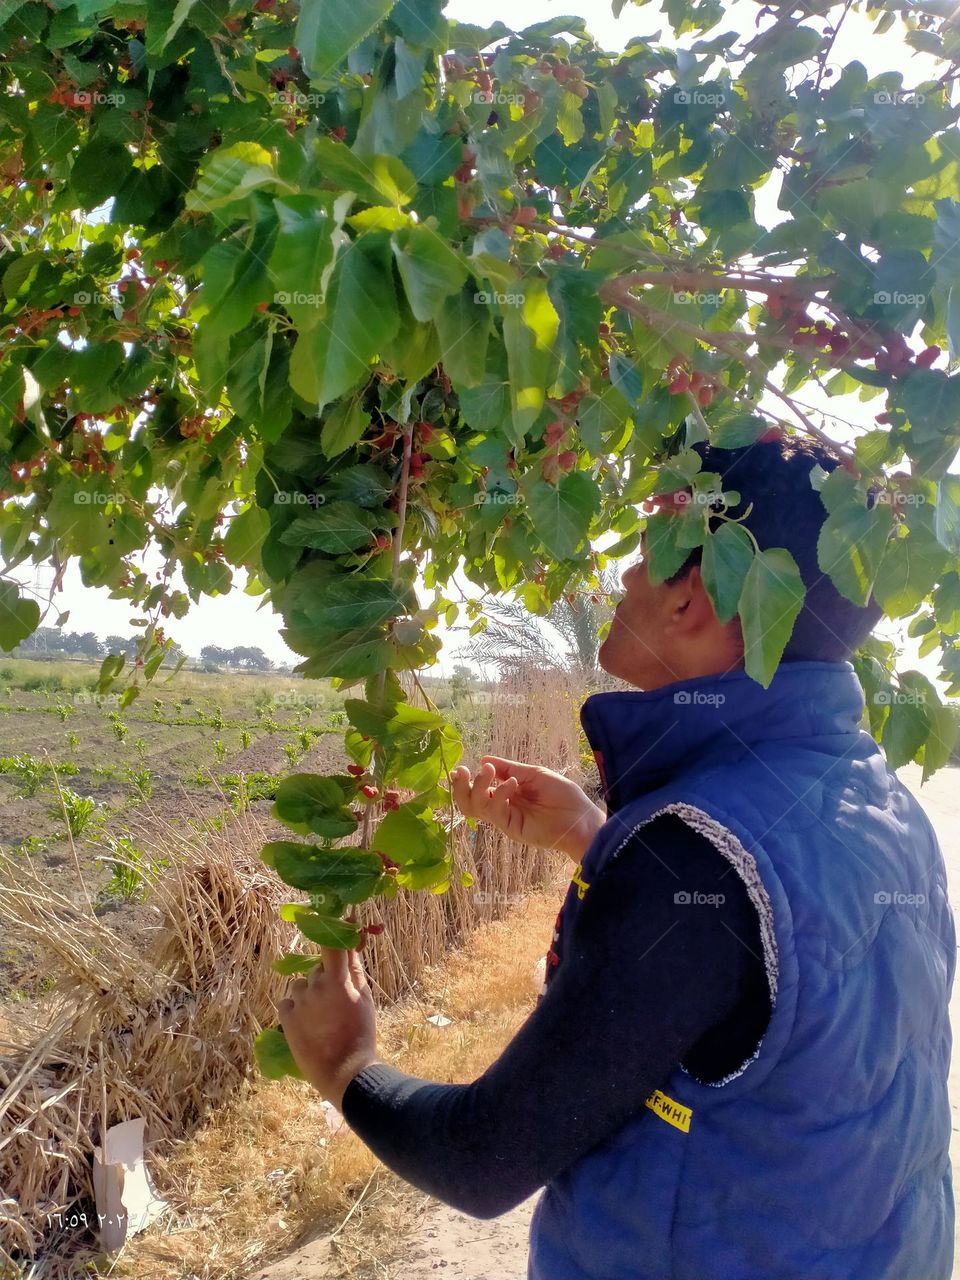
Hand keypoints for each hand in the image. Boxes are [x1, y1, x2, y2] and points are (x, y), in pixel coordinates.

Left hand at [277, 946, 379, 1108]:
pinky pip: (288, 1002)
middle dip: (325, 977)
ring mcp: (299, 1001)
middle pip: (317, 969)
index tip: (330, 923)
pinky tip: (307, 1023)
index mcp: (338, 979)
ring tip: (321, 1016)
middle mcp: (316, 985)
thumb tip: (352, 943)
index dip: (330, 930)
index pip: (331, 944)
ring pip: (301, 985)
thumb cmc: (361, 1033)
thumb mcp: (365, 998)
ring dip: (309, 993)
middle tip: (336, 1000)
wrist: (346, 1071)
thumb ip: (355, 969)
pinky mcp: (286, 1018)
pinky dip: (295, 1007)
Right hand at [451, 756, 605, 862]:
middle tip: (460, 771)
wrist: (580, 818)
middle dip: (461, 786)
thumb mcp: (534, 774)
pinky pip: (494, 811)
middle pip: (469, 801)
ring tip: (488, 771)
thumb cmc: (562, 794)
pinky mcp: (510, 827)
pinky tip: (512, 784)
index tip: (461, 768)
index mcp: (506, 792)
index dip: (466, 780)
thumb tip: (484, 759)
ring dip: (478, 786)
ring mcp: (505, 818)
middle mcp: (502, 806)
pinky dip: (499, 793)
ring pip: (476, 807)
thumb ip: (509, 768)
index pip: (478, 788)